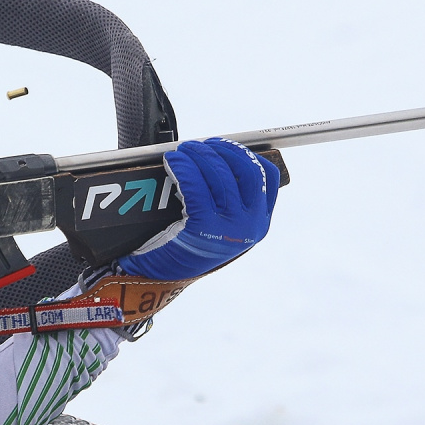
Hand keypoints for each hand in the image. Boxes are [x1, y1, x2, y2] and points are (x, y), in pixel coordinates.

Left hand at [118, 138, 279, 280]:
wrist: (158, 279)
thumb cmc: (185, 246)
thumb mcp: (219, 225)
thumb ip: (228, 198)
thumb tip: (216, 154)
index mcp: (259, 223)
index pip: (266, 176)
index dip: (246, 154)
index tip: (225, 147)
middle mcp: (250, 225)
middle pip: (245, 170)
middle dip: (222, 150)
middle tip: (200, 145)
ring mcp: (229, 228)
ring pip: (219, 175)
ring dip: (199, 155)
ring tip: (183, 151)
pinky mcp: (204, 227)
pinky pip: (195, 186)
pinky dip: (183, 168)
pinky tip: (173, 162)